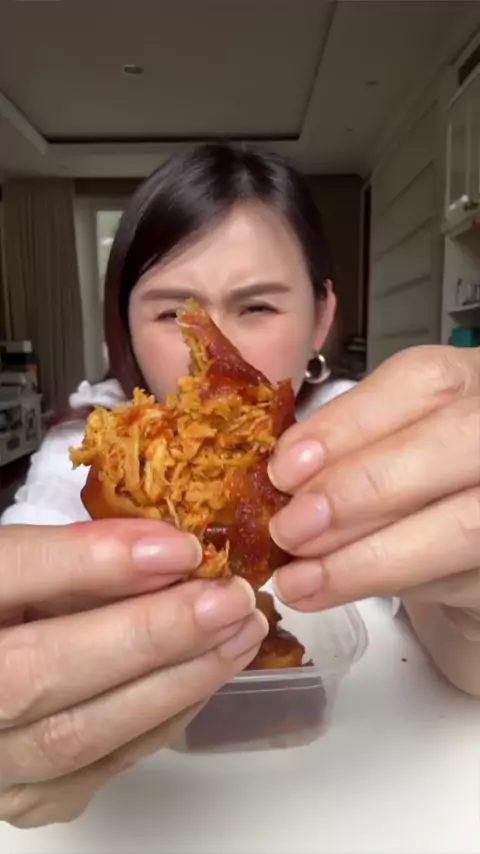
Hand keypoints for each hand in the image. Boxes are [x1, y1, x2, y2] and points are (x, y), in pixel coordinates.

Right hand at [0, 520, 266, 826]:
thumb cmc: (14, 613)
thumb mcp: (30, 567)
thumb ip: (81, 555)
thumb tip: (172, 553)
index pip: (8, 576)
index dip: (92, 561)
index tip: (179, 548)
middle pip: (42, 673)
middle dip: (152, 633)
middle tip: (229, 599)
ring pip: (79, 733)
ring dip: (176, 679)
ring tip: (239, 632)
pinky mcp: (28, 797)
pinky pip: (104, 767)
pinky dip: (165, 716)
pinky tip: (205, 674)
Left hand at [268, 346, 479, 612]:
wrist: (469, 547)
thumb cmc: (419, 482)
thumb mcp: (385, 445)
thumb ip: (347, 447)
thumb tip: (282, 476)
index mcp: (469, 382)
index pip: (421, 383)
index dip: (349, 424)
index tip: (284, 469)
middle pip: (454, 443)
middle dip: (359, 488)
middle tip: (288, 529)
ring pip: (461, 524)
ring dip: (365, 555)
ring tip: (296, 577)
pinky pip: (457, 578)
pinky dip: (383, 587)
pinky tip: (326, 593)